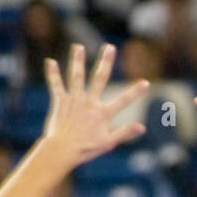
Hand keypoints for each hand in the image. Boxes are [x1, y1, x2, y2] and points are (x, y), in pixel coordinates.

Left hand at [43, 43, 149, 166]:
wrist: (63, 150)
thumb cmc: (87, 149)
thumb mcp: (109, 142)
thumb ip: (125, 132)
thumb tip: (142, 127)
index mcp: (103, 113)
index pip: (123, 101)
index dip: (135, 92)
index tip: (146, 83)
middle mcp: (89, 103)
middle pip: (99, 78)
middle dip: (105, 62)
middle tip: (110, 47)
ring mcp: (74, 100)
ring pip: (76, 76)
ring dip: (78, 61)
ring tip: (78, 47)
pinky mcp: (60, 101)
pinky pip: (56, 85)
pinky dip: (53, 73)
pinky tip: (51, 62)